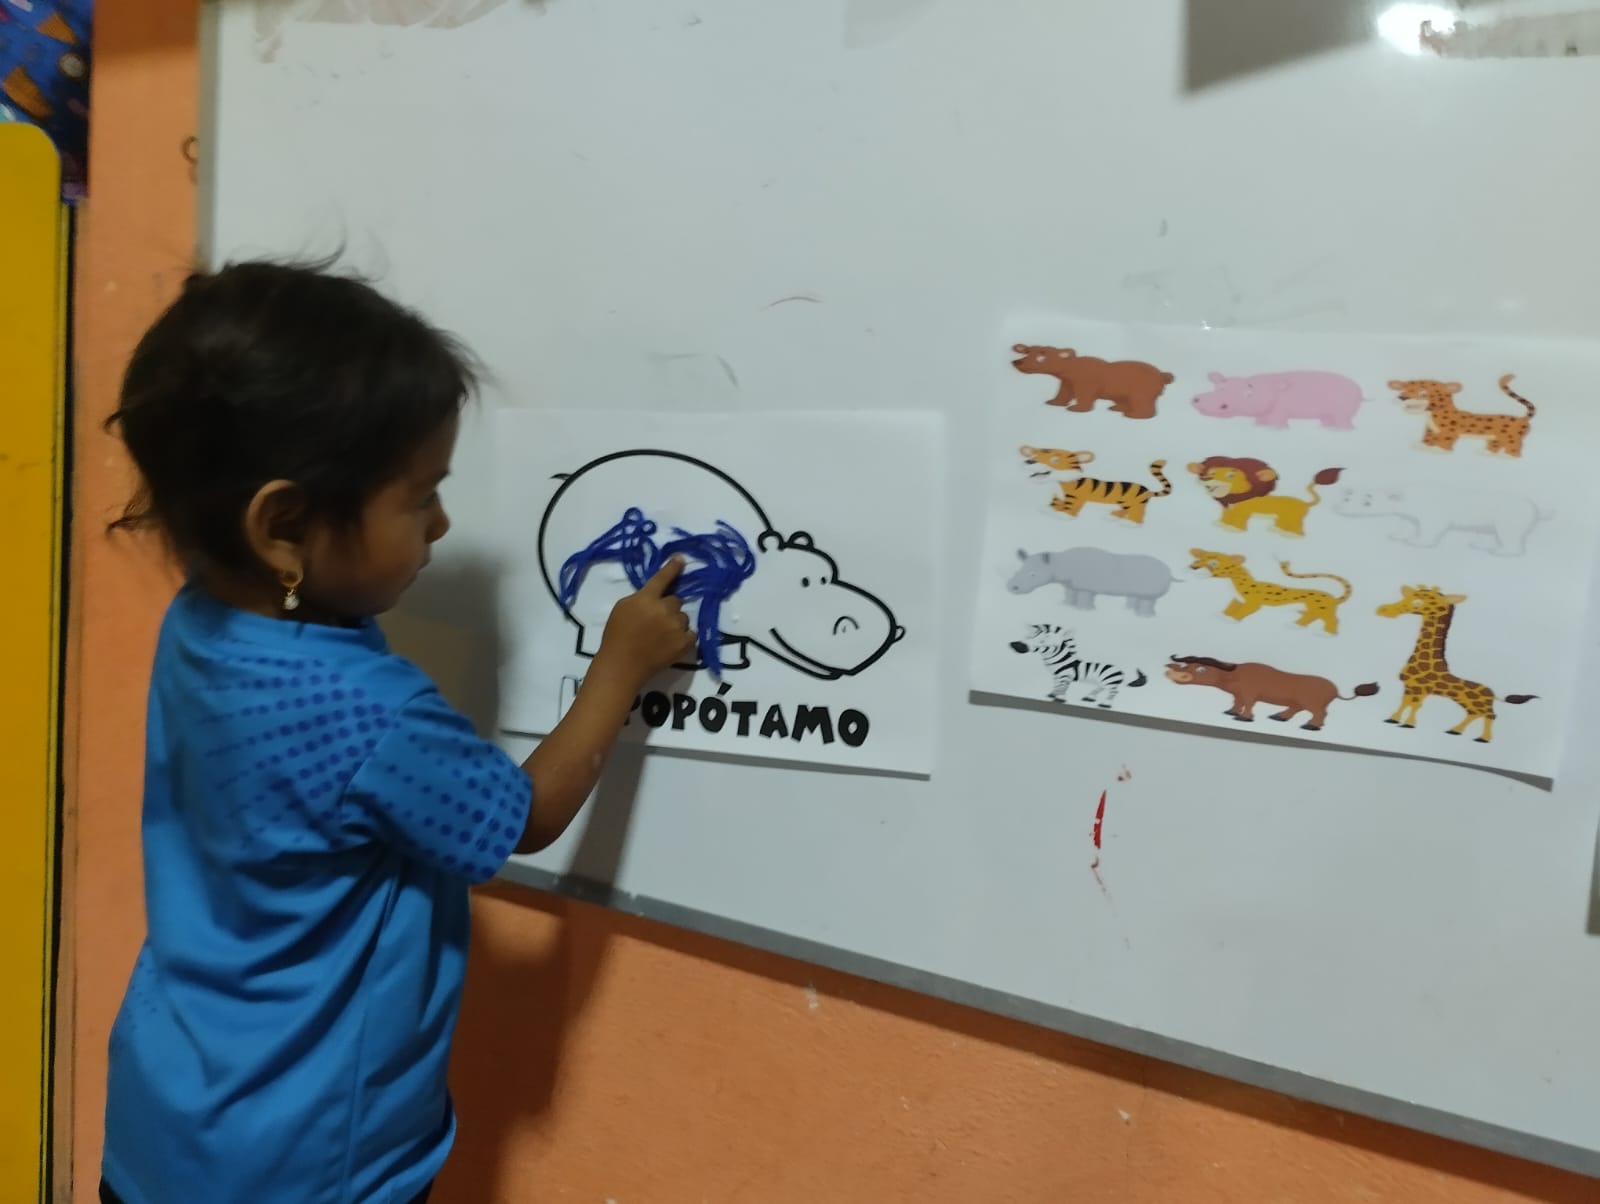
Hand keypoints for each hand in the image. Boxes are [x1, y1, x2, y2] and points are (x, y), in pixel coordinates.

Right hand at [593, 557, 696, 688]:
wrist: (622, 665)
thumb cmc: (616, 636)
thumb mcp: (622, 608)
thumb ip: (640, 598)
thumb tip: (655, 595)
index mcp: (646, 598)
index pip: (662, 578)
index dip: (673, 568)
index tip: (681, 559)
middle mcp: (664, 609)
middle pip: (675, 600)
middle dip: (668, 608)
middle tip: (656, 621)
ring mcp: (676, 626)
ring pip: (683, 617)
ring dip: (675, 622)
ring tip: (661, 636)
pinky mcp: (685, 643)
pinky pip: (691, 633)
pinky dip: (684, 637)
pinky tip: (671, 643)